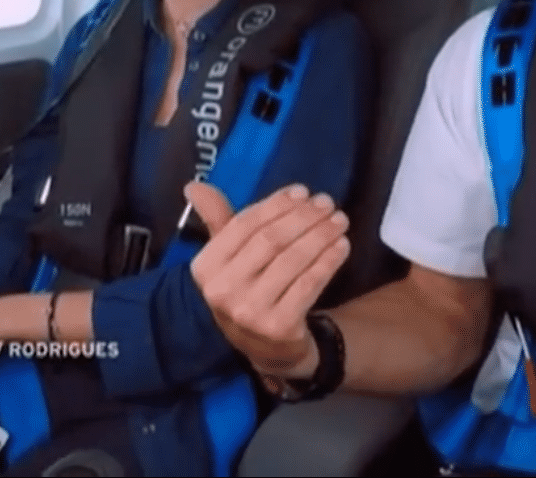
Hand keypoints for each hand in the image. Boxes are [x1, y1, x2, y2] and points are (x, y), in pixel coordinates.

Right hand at [186, 182, 349, 376]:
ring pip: (292, 260)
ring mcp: (250, 311)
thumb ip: (218, 221)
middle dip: (303, 217)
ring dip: (321, 235)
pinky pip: (309, 284)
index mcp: (205, 268)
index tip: (303, 192)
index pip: (243, 225)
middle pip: (271, 240)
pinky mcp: (279, 327)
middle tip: (327, 203)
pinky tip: (341, 246)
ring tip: (339, 220)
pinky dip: (328, 261)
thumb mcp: (227, 259)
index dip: (276, 205)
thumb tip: (193, 185)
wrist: (265, 349)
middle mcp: (222, 291)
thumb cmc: (246, 291)